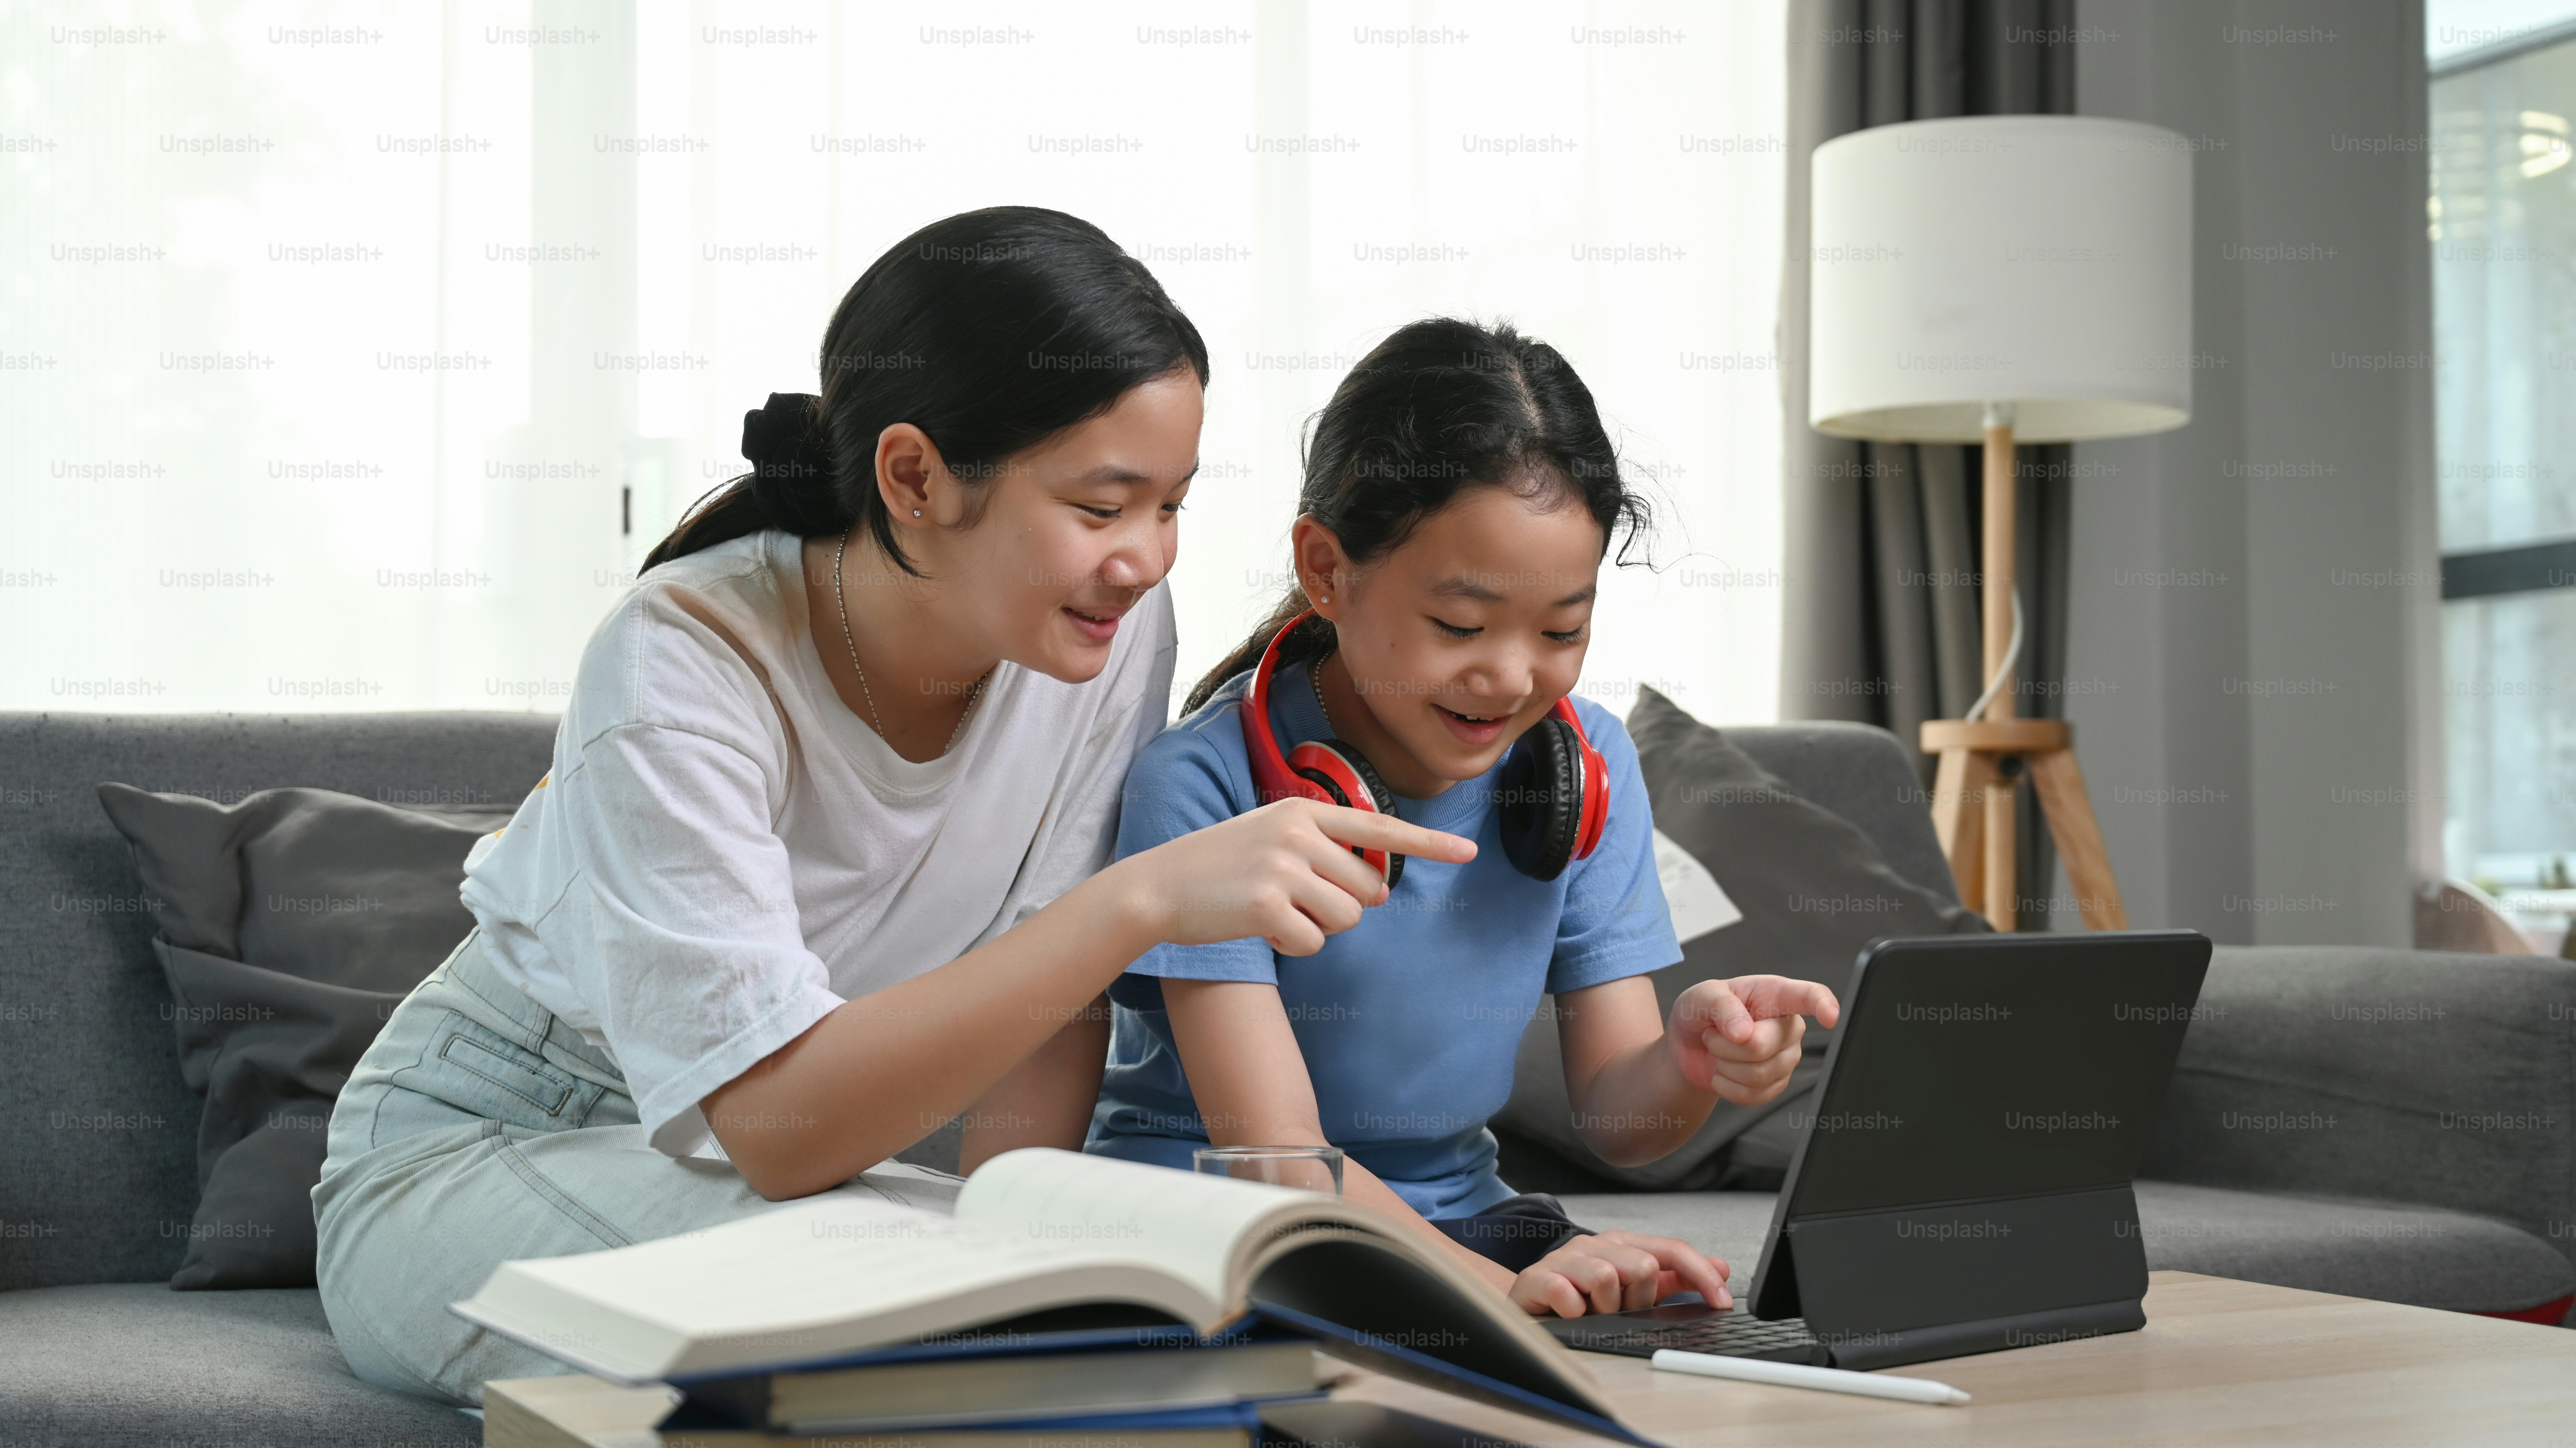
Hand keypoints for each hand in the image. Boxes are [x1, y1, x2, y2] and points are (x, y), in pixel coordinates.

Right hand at [1121, 799, 1474, 953]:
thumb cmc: (1220, 865)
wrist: (1160, 885)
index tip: (1468, 853)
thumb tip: (1378, 891)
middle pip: (1366, 889)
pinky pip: (1313, 943)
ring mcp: (1283, 868)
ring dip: (1318, 927)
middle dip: (1340, 905)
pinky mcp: (1268, 905)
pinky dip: (1292, 946)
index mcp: (1303, 810)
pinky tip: (1259, 928)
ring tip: (1275, 911)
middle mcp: (1299, 834)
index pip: (1379, 828)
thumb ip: (1327, 854)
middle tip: (1293, 899)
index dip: (1428, 844)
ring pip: (1346, 919)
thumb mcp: (1272, 838)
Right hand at [1510, 1230, 1732, 1316]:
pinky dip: (1575, 1312)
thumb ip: (1675, 1278)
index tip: (1723, 1302)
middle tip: (1619, 1310)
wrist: (1524, 1304)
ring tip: (1593, 1312)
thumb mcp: (1631, 1288)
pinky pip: (1569, 1296)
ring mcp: (1565, 1258)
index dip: (1702, 1274)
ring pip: (1608, 1278)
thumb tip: (1721, 1268)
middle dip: (1639, 1299)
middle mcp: (1595, 1244)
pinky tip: (1570, 1313)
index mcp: (1621, 1244)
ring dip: (1606, 1308)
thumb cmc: (1581, 1296)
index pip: (1672, 1249)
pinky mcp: (1538, 1277)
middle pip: (1644, 1266)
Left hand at [1669, 975, 1840, 1104]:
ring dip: (1724, 1066)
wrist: (1690, 1047)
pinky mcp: (1777, 1083)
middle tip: (1712, 1035)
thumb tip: (1744, 1033)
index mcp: (1775, 994)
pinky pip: (1754, 1095)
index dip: (1823, 1005)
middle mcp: (1788, 1026)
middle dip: (1724, 1046)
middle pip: (1762, 1046)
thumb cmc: (1700, 1013)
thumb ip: (1720, 1007)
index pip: (1809, 996)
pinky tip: (1722, 1073)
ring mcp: (1786, 1057)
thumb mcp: (1700, 997)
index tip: (1830, 1017)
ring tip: (1718, 1051)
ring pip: (1759, 1074)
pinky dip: (1727, 1088)